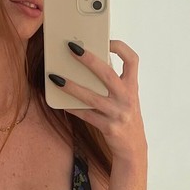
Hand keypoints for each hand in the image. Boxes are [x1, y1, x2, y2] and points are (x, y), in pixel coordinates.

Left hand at [53, 38, 146, 166]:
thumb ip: (113, 83)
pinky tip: (61, 101)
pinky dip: (72, 108)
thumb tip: (89, 64)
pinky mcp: (109, 128)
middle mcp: (127, 99)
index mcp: (132, 87)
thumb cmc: (125, 118)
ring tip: (55, 77)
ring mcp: (118, 114)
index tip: (106, 40)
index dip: (120, 48)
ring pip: (92, 97)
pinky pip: (86, 115)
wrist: (133, 148)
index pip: (132, 61)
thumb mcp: (126, 98)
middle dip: (89, 60)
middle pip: (108, 75)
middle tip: (72, 48)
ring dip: (72, 86)